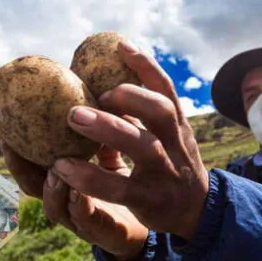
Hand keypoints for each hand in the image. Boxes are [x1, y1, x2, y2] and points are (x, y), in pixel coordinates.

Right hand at [1, 140, 147, 260]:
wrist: (155, 216)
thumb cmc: (127, 179)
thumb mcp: (112, 150)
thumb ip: (102, 131)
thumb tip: (98, 92)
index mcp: (64, 176)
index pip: (32, 163)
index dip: (17, 147)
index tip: (6, 126)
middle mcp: (65, 198)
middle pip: (32, 186)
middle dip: (19, 166)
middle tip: (10, 142)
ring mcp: (79, 218)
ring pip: (54, 206)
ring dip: (51, 187)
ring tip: (53, 168)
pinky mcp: (100, 231)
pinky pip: (84, 220)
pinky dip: (79, 205)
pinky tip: (80, 191)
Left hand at [53, 42, 209, 239]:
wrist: (198, 215)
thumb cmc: (172, 169)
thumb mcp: (169, 140)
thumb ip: (144, 119)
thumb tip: (105, 90)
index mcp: (177, 127)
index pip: (167, 90)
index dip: (146, 66)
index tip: (120, 46)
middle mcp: (175, 145)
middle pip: (160, 111)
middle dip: (129, 96)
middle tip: (95, 91)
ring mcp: (164, 172)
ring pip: (143, 145)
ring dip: (109, 129)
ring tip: (74, 118)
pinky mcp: (149, 200)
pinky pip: (119, 188)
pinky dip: (90, 177)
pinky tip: (63, 168)